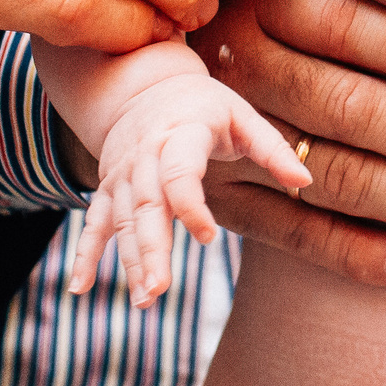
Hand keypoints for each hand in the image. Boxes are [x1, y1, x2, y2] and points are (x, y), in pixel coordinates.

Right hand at [70, 76, 308, 307]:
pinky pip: (93, 222)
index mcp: (181, 133)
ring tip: (144, 301)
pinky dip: (85, 253)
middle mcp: (145, 155)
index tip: (208, 236)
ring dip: (129, 260)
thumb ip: (272, 148)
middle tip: (159, 290)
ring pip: (121, 221)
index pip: (180, 172)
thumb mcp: (242, 116)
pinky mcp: (107, 187)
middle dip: (151, 249)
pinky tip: (80, 288)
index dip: (190, 205)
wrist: (146, 84)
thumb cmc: (206, 106)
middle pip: (145, 206)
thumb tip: (305, 181)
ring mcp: (122, 173)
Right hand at [190, 0, 385, 287]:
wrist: (184, 89)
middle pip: (342, 105)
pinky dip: (356, 253)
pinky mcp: (224, 202)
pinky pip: (293, 234)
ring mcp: (226, 144)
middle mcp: (238, 72)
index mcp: (262, 3)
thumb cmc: (293, 23)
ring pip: (329, 176)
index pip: (337, 24)